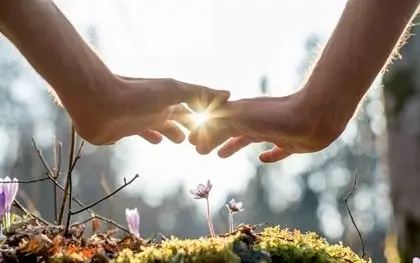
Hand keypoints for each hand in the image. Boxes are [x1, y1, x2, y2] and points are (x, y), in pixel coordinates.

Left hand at [69, 75, 229, 145]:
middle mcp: (156, 107)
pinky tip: (154, 141)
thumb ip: (199, 93)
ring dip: (171, 132)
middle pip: (178, 117)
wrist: (97, 102)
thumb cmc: (137, 95)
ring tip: (180, 141)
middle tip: (199, 139)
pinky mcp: (124, 130)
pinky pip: (141, 134)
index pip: (192, 108)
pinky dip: (150, 137)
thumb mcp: (173, 91)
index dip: (204, 117)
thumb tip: (228, 94)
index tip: (216, 126)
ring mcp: (140, 118)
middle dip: (189, 126)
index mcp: (169, 99)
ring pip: (161, 126)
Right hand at [188, 91, 346, 162]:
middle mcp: (255, 120)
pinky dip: (269, 155)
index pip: (216, 124)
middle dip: (214, 139)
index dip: (204, 133)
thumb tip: (197, 138)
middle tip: (201, 150)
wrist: (314, 116)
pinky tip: (263, 158)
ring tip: (222, 155)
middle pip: (229, 130)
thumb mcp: (239, 118)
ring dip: (233, 146)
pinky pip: (276, 150)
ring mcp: (273, 130)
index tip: (191, 143)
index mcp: (242, 113)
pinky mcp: (291, 143)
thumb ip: (217, 125)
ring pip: (248, 139)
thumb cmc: (274, 116)